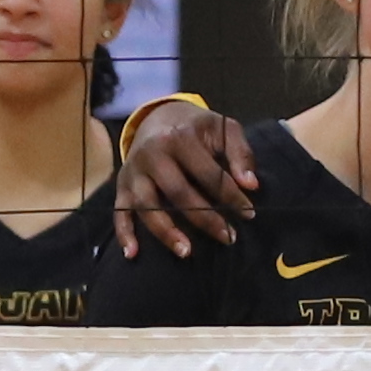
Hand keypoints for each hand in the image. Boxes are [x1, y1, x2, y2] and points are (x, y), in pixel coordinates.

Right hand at [110, 100, 260, 257]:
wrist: (158, 116)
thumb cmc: (196, 128)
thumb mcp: (222, 127)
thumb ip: (240, 152)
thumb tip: (251, 185)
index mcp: (179, 137)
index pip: (208, 173)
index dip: (230, 196)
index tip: (248, 213)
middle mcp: (152, 153)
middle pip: (177, 192)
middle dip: (205, 218)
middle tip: (227, 237)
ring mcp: (134, 171)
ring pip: (147, 206)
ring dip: (166, 232)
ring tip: (187, 252)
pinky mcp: (122, 184)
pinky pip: (119, 211)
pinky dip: (123, 233)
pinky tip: (132, 254)